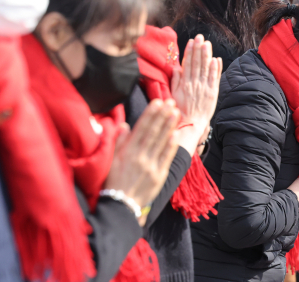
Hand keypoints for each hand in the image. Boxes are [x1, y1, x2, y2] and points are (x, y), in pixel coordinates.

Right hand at [105, 99, 179, 225]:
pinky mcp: (159, 176)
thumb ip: (118, 143)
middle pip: (153, 133)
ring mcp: (150, 166)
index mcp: (127, 153)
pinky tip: (176, 134)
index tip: (157, 102)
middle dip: (162, 116)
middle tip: (170, 102)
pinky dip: (171, 146)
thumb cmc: (113, 183)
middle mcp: (139, 157)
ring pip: (161, 142)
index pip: (141, 129)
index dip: (150, 114)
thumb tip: (125, 125)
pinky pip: (166, 158)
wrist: (120, 207)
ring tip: (175, 112)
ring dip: (169, 126)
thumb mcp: (110, 162)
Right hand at [171, 34, 222, 155]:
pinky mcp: (212, 93)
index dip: (189, 51)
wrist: (190, 124)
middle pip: (197, 63)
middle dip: (198, 49)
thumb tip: (176, 67)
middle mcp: (194, 83)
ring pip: (205, 68)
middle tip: (200, 37)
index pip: (187, 63)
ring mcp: (204, 87)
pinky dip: (216, 69)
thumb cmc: (180, 110)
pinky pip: (214, 78)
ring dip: (207, 55)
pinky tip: (216, 59)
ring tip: (207, 44)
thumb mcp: (173, 95)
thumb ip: (176, 81)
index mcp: (184, 83)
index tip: (191, 41)